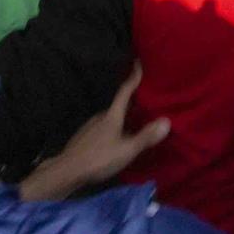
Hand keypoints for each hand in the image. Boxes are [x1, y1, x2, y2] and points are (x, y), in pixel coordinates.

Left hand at [21, 65, 168, 199]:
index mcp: (112, 116)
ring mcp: (91, 127)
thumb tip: (166, 120)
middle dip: (132, 103)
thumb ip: (146, 136)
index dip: (133, 77)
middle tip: (147, 101)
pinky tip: (117, 140)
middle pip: (119, 106)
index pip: (125, 92)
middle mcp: (101, 117)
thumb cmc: (99, 158)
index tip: (138, 62)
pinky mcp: (85, 138)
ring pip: (111, 119)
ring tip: (136, 123)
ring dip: (123, 119)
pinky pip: (104, 129)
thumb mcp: (126, 150)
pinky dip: (114, 130)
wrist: (67, 171)